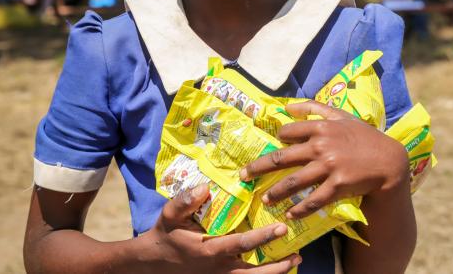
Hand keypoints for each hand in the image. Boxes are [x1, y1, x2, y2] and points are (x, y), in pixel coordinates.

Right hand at [136, 184, 301, 272]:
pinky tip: (279, 268)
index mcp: (209, 250)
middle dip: (277, 265)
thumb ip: (185, 200)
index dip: (262, 237)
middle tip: (297, 253)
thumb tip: (205, 187)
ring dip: (275, 273)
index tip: (281, 228)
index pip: (241, 244)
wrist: (154, 263)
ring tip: (295, 261)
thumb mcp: (169, 215)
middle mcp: (218, 267)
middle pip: (253, 273)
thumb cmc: (166, 235)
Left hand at [240, 102, 409, 219]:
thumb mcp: (341, 116)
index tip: (272, 146)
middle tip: (243, 175)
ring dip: (276, 192)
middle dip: (259, 167)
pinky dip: (300, 208)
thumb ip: (315, 107)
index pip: (288, 132)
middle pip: (282, 158)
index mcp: (321, 127)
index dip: (279, 139)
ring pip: (294, 182)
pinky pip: (314, 199)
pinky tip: (290, 214)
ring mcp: (329, 167)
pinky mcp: (338, 186)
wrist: (388, 160)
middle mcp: (321, 146)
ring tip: (265, 199)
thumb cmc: (363, 136)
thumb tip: (287, 105)